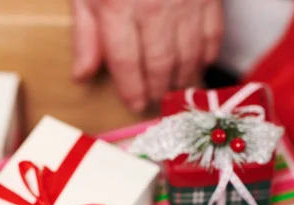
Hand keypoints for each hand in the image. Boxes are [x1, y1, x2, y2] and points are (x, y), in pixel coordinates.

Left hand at [71, 0, 223, 111]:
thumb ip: (84, 33)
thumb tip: (81, 75)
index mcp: (118, 9)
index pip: (125, 63)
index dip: (130, 89)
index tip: (134, 105)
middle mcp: (154, 10)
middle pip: (158, 64)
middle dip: (156, 90)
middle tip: (154, 105)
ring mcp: (185, 3)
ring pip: (187, 54)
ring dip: (181, 79)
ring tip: (174, 93)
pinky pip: (212, 33)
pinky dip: (206, 54)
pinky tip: (199, 66)